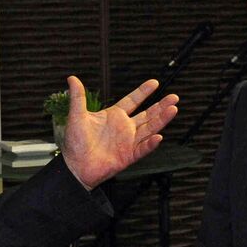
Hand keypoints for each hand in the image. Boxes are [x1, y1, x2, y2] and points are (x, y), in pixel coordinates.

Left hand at [61, 75, 179, 189]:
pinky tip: (158, 136)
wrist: (75, 167)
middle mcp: (124, 128)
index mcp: (113, 116)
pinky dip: (151, 144)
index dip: (143, 92)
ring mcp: (128, 142)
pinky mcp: (128, 156)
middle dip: (161, 105)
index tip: (154, 83)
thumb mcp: (77, 117)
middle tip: (174, 97)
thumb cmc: (75, 144)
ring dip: (161, 120)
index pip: (132, 101)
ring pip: (149, 129)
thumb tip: (72, 78)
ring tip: (173, 109)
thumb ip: (78, 97)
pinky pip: (142, 149)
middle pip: (147, 114)